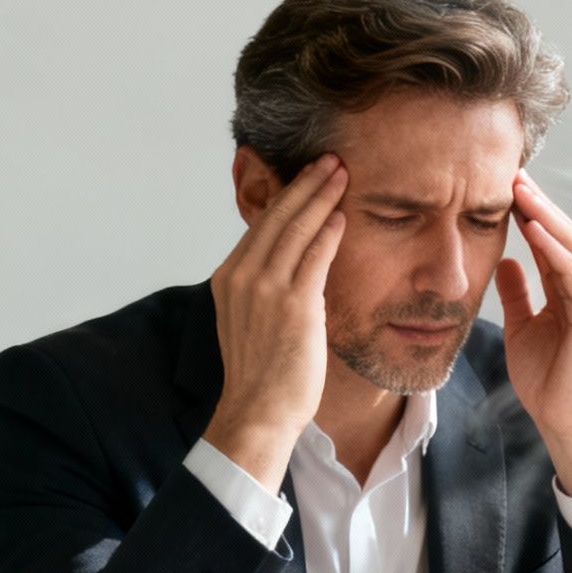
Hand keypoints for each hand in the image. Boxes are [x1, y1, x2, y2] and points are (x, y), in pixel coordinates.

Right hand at [204, 153, 348, 492]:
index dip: (286, 197)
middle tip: (330, 160)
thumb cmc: (261, 374)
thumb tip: (293, 268)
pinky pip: (315, 255)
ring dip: (321, 196)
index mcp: (228, 279)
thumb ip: (266, 290)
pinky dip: (329, 231)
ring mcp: (266, 289)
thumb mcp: (251, 321)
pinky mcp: (293, 304)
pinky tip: (343, 214)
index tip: (306, 177)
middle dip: (306, 183)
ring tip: (341, 173)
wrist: (258, 412)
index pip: (261, 226)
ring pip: (296, 228)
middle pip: (277, 216)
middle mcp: (242, 278)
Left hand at [497, 169, 571, 499]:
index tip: (504, 188)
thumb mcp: (522, 327)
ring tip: (521, 190)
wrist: (565, 423)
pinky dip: (553, 249)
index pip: (553, 242)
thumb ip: (517, 293)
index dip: (532, 213)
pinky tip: (532, 228)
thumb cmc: (548, 381)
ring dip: (546, 216)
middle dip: (540, 204)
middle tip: (513, 174)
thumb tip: (505, 260)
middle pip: (566, 235)